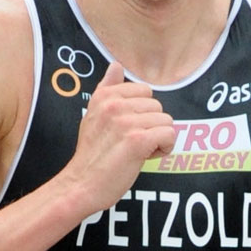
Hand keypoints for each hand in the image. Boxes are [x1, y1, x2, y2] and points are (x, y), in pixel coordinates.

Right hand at [63, 61, 174, 214]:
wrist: (81, 184)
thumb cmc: (91, 153)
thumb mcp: (93, 115)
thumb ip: (107, 89)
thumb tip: (116, 65)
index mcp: (105, 96)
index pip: (145, 92)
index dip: (142, 112)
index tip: (127, 128)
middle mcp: (115, 105)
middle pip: (157, 107)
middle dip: (151, 126)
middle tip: (131, 142)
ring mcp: (126, 122)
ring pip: (166, 122)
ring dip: (158, 139)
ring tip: (137, 150)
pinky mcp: (138, 141)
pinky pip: (169, 135)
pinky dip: (163, 149)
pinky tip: (146, 157)